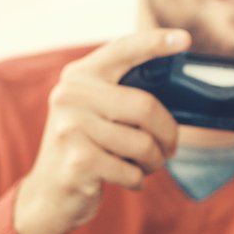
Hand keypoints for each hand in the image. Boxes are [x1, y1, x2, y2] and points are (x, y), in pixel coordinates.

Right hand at [12, 29, 185, 233]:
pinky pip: (131, 172)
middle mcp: (70, 96)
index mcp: (78, 76)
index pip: (122, 50)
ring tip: (146, 166)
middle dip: (168, 133)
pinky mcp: (78, 162)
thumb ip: (122, 96)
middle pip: (145, 106)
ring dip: (154, 162)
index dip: (154, 43)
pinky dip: (137, 180)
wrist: (48, 194)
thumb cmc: (85, 149)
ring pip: (143, 144)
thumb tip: (177, 90)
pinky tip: (127, 179)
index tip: (185, 39)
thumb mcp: (94, 113)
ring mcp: (71, 129)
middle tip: (171, 148)